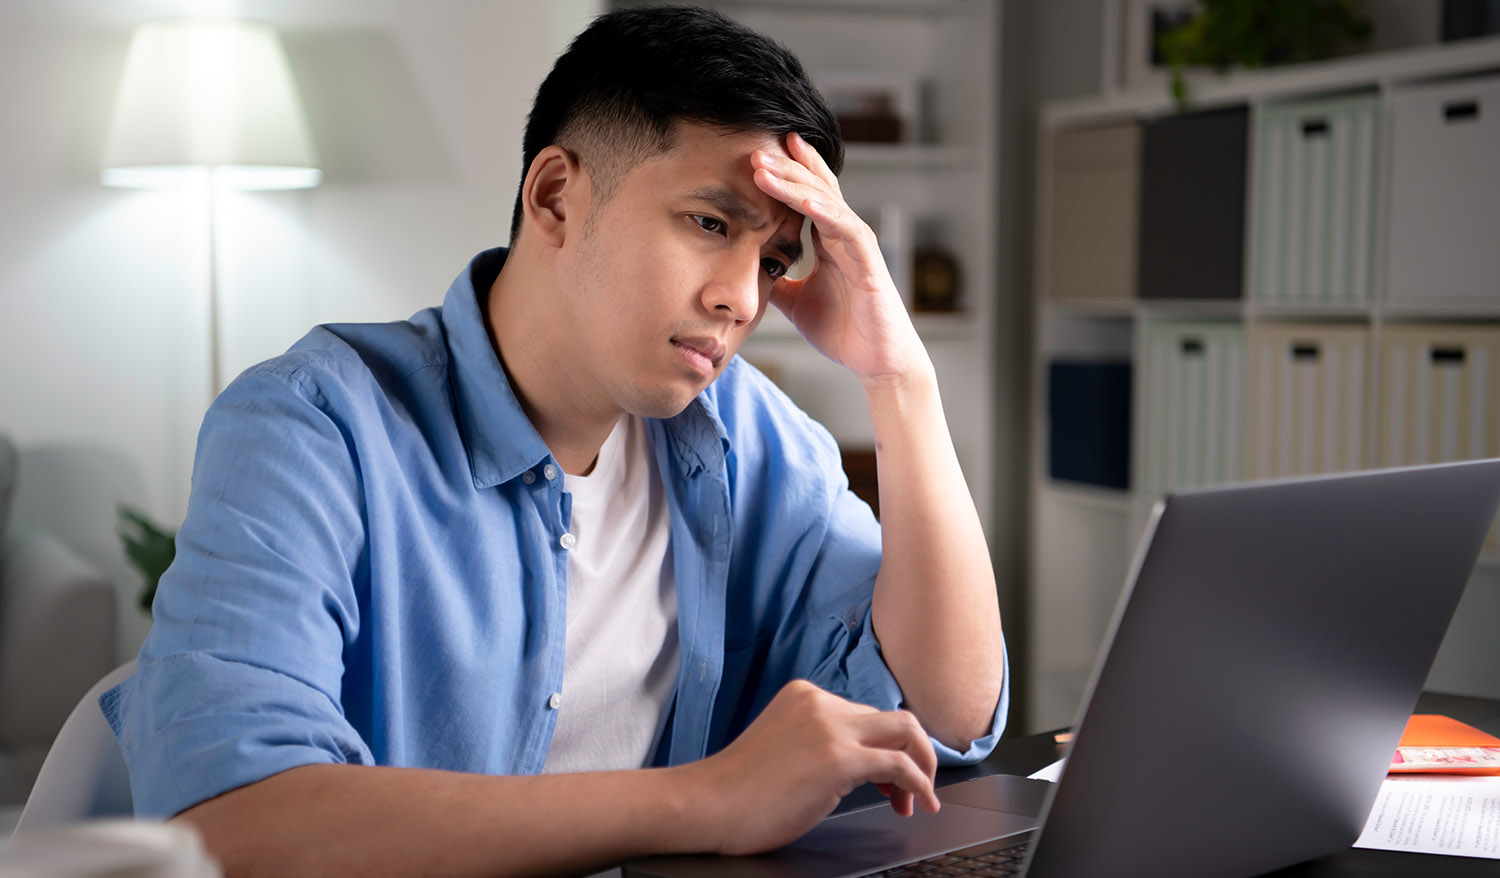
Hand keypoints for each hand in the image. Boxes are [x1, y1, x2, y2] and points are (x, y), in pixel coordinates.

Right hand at [677, 679, 939, 855]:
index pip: (865, 714)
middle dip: (911, 755)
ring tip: (917, 799)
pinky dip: (920, 783)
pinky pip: (900, 764)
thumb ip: (820, 742)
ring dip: (922, 765)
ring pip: (905, 731)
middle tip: (907, 792)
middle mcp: (820, 702)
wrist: (708, 805)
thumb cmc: (740, 790)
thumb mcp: (785, 746)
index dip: (885, 748)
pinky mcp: (838, 759)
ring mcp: (830, 728)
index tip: (887, 780)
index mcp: (805, 695)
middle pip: (891, 718)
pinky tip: (920, 802)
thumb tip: (862, 764)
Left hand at [751, 133, 930, 387]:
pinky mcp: (870, 262)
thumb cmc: (845, 332)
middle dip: (785, 168)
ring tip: (764, 169)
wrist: (877, 362)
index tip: (757, 155)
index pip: (805, 198)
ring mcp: (857, 246)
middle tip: (755, 149)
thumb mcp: (796, 303)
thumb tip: (748, 273)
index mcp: (827, 243)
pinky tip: (804, 200)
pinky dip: (826, 213)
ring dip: (795, 183)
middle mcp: (843, 237)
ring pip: (826, 202)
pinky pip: (846, 230)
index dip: (785, 175)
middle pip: (814, 190)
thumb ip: (777, 282)